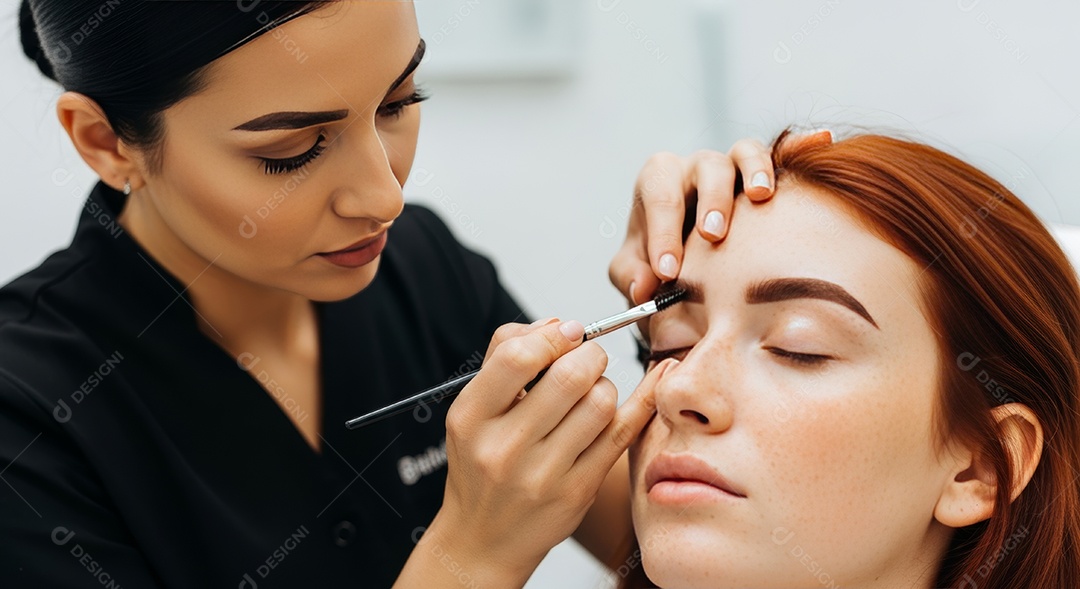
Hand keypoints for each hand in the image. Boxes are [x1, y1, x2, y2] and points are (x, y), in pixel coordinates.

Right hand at [416, 319, 659, 585]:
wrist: (483, 538)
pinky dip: (643, 400)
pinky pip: (622, 433)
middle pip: (569, 376)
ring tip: (592, 394)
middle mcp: (505, 448)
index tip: (567, 332)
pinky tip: (655, 380)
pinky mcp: (577, 492)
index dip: (552, 335)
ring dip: (605, 386)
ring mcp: (543, 474)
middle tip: (587, 359)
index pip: (517, 357)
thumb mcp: (473, 409)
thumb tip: (558, 325)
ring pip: (601, 403)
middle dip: (589, 355)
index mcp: (472, 417)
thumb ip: (506, 356)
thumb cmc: (482, 463)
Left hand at [609, 131, 832, 304]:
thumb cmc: (658, 262)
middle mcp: (696, 169)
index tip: (668, 270)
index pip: (659, 195)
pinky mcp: (765, 176)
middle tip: (713, 235)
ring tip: (760, 196)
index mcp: (659, 184)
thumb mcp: (636, 271)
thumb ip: (632, 277)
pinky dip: (803, 143)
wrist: (688, 263)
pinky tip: (821, 142)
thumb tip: (643, 288)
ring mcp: (733, 169)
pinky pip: (786, 152)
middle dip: (711, 199)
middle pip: (706, 167)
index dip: (662, 230)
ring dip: (754, 171)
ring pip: (744, 153)